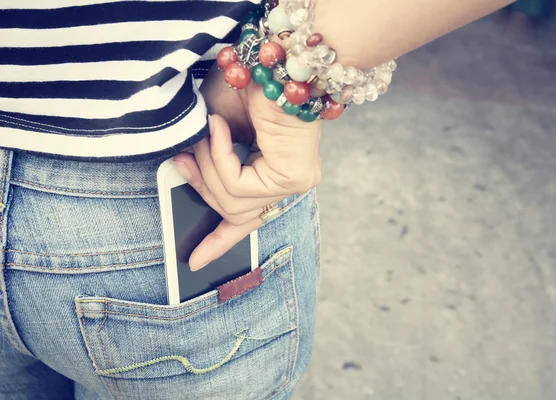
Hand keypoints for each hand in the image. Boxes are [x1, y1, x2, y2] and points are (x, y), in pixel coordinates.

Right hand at [173, 75, 321, 270]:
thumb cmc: (244, 87)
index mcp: (269, 172)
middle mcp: (285, 182)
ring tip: (208, 130)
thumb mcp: (213, 132)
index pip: (245, 217)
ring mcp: (294, 183)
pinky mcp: (295, 179)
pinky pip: (240, 186)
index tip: (194, 261)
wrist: (269, 60)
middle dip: (201, 182)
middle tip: (182, 157)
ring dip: (208, 164)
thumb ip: (205, 162)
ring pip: (232, 202)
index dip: (219, 239)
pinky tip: (220, 128)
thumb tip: (183, 177)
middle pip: (231, 211)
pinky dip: (221, 155)